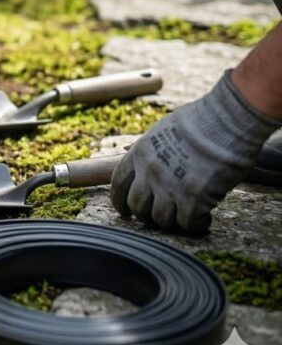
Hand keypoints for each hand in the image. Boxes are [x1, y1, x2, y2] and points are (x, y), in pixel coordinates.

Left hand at [111, 72, 281, 233]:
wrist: (226, 120)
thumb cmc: (202, 121)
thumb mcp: (163, 132)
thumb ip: (153, 152)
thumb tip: (151, 164)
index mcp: (139, 154)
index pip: (118, 185)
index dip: (121, 202)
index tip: (126, 211)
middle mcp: (149, 172)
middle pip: (137, 207)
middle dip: (147, 215)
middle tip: (161, 216)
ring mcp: (170, 186)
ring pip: (161, 220)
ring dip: (174, 222)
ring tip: (186, 216)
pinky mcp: (194, 198)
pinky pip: (188, 224)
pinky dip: (197, 225)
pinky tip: (205, 219)